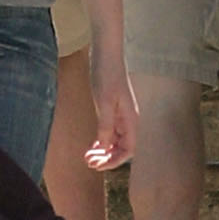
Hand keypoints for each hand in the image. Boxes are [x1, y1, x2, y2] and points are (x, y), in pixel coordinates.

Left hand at [85, 54, 137, 170]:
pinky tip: (91, 147)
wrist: (105, 54)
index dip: (115, 161)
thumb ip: (106, 125)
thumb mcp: (104, 101)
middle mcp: (128, 120)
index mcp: (131, 120)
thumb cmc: (107, 75)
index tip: (98, 166)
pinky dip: (101, 141)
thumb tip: (104, 147)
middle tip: (88, 163)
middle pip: (121, 148)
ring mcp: (120, 115)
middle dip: (106, 158)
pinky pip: (109, 132)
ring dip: (103, 152)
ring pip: (114, 142)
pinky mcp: (111, 109)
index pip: (128, 150)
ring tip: (87, 158)